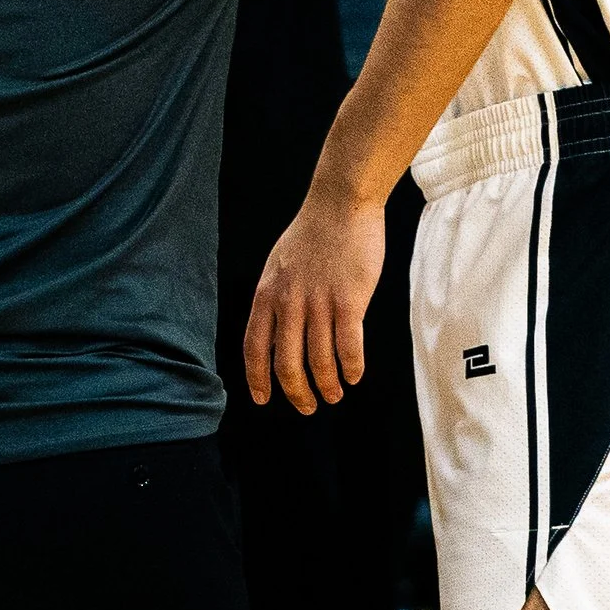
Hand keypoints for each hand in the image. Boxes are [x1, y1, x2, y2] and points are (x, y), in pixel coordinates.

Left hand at [244, 179, 386, 411]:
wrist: (341, 203)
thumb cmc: (314, 232)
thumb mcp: (279, 264)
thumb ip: (278, 298)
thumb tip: (280, 330)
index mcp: (267, 294)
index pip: (255, 348)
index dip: (258, 379)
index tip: (263, 399)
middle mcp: (289, 303)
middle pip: (287, 364)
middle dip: (297, 393)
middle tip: (308, 406)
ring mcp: (319, 303)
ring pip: (319, 361)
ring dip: (328, 385)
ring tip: (335, 394)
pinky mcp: (349, 301)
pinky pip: (348, 347)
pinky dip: (352, 367)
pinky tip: (355, 375)